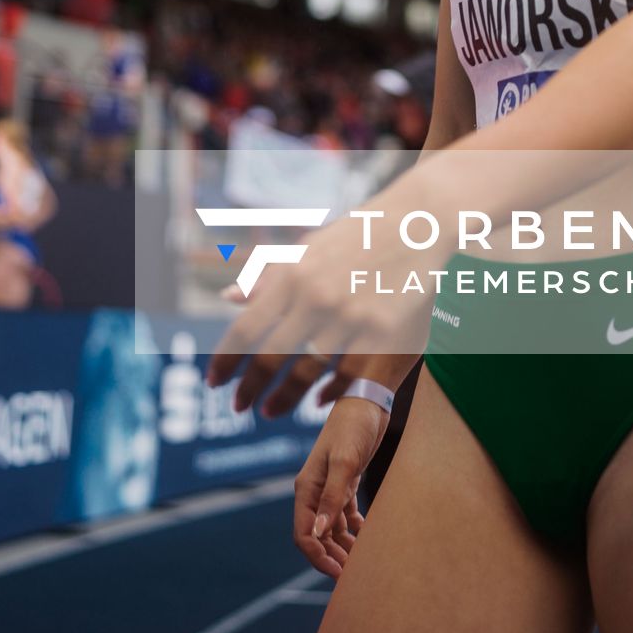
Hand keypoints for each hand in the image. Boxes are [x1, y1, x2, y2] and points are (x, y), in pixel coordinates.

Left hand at [205, 208, 432, 415]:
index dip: (226, 360)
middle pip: (271, 357)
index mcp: (294, 272)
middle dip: (250, 388)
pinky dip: (329, 393)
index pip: (247, 327)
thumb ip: (267, 274)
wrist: (418, 222)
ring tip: (270, 411)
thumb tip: (228, 298)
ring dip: (284, 397)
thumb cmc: (357, 233)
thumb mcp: (308, 246)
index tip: (213, 380)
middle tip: (238, 406)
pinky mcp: (383, 332)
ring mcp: (351, 316)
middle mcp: (317, 295)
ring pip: (307, 372)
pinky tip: (317, 401)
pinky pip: (348, 377)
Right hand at [292, 398, 387, 579]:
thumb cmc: (353, 427)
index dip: (317, 557)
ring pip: (333, 530)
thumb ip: (332, 497)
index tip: (338, 574)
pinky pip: (347, 517)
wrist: (369, 401)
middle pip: (318, 537)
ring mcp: (331, 488)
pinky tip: (370, 539)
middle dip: (332, 558)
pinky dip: (356, 531)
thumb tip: (318, 533)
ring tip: (364, 564)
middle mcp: (315, 492)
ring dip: (345, 548)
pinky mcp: (347, 483)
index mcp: (307, 488)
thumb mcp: (344, 461)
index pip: (303, 534)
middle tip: (355, 578)